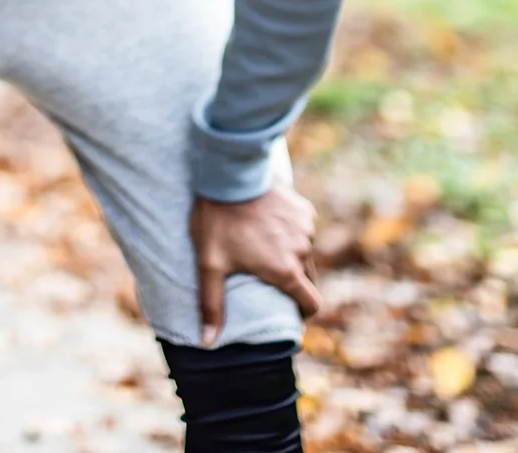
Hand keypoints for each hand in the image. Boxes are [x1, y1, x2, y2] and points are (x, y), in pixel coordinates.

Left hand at [190, 186, 320, 345]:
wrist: (229, 174)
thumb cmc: (217, 222)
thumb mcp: (210, 265)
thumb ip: (211, 305)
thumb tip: (206, 343)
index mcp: (285, 271)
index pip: (311, 303)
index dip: (304, 313)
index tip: (292, 314)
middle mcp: (302, 251)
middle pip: (308, 279)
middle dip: (293, 283)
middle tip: (269, 278)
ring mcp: (306, 228)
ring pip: (305, 252)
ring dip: (291, 255)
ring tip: (265, 249)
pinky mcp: (305, 209)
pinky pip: (303, 229)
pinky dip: (291, 233)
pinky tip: (270, 226)